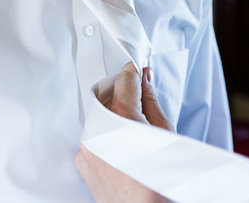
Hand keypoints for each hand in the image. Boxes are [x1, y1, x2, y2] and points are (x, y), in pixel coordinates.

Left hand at [76, 62, 171, 202]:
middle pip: (107, 95)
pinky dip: (105, 135)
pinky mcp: (82, 162)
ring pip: (98, 116)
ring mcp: (87, 147)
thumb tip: (145, 79)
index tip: (140, 70)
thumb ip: (151, 102)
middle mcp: (97, 130)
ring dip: (113, 113)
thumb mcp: (166, 133)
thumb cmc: (160, 179)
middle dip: (123, 92)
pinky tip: (123, 144)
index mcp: (121, 117)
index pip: (125, 79)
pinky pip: (92, 138)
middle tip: (140, 96)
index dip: (135, 73)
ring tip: (133, 124)